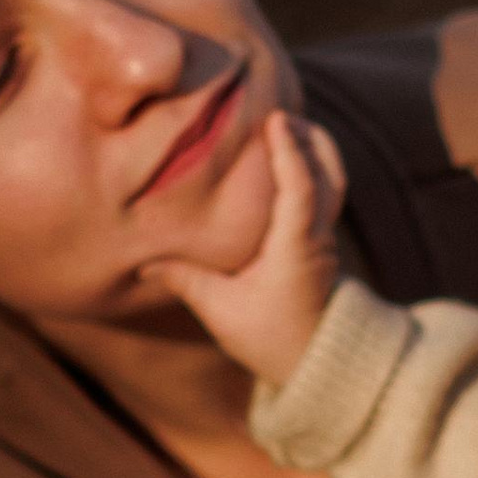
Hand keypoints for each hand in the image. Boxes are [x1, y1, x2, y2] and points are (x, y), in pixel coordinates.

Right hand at [154, 110, 346, 384]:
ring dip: (314, 148)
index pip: (300, 189)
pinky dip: (312, 167)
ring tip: (285, 126)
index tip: (276, 118)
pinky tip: (287, 159)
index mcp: (296, 248)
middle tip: (278, 112)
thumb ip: (186, 280)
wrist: (316, 365)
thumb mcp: (222, 311)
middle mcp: (318, 238)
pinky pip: (326, 192)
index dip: (289, 152)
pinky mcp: (323, 245)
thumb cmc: (269, 339)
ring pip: (333, 180)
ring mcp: (325, 240)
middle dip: (307, 137)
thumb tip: (143, 262)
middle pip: (328, 173)